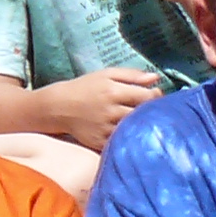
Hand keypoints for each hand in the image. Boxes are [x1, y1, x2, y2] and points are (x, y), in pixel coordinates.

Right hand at [43, 67, 163, 152]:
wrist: (59, 107)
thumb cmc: (85, 88)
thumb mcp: (106, 74)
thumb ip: (132, 75)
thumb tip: (156, 78)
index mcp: (113, 92)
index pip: (146, 97)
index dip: (156, 97)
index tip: (156, 96)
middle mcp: (110, 111)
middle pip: (142, 115)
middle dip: (151, 112)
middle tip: (154, 110)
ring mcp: (105, 128)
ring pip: (133, 130)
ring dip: (142, 126)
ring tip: (144, 121)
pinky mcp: (100, 142)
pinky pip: (121, 142)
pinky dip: (128, 138)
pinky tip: (129, 133)